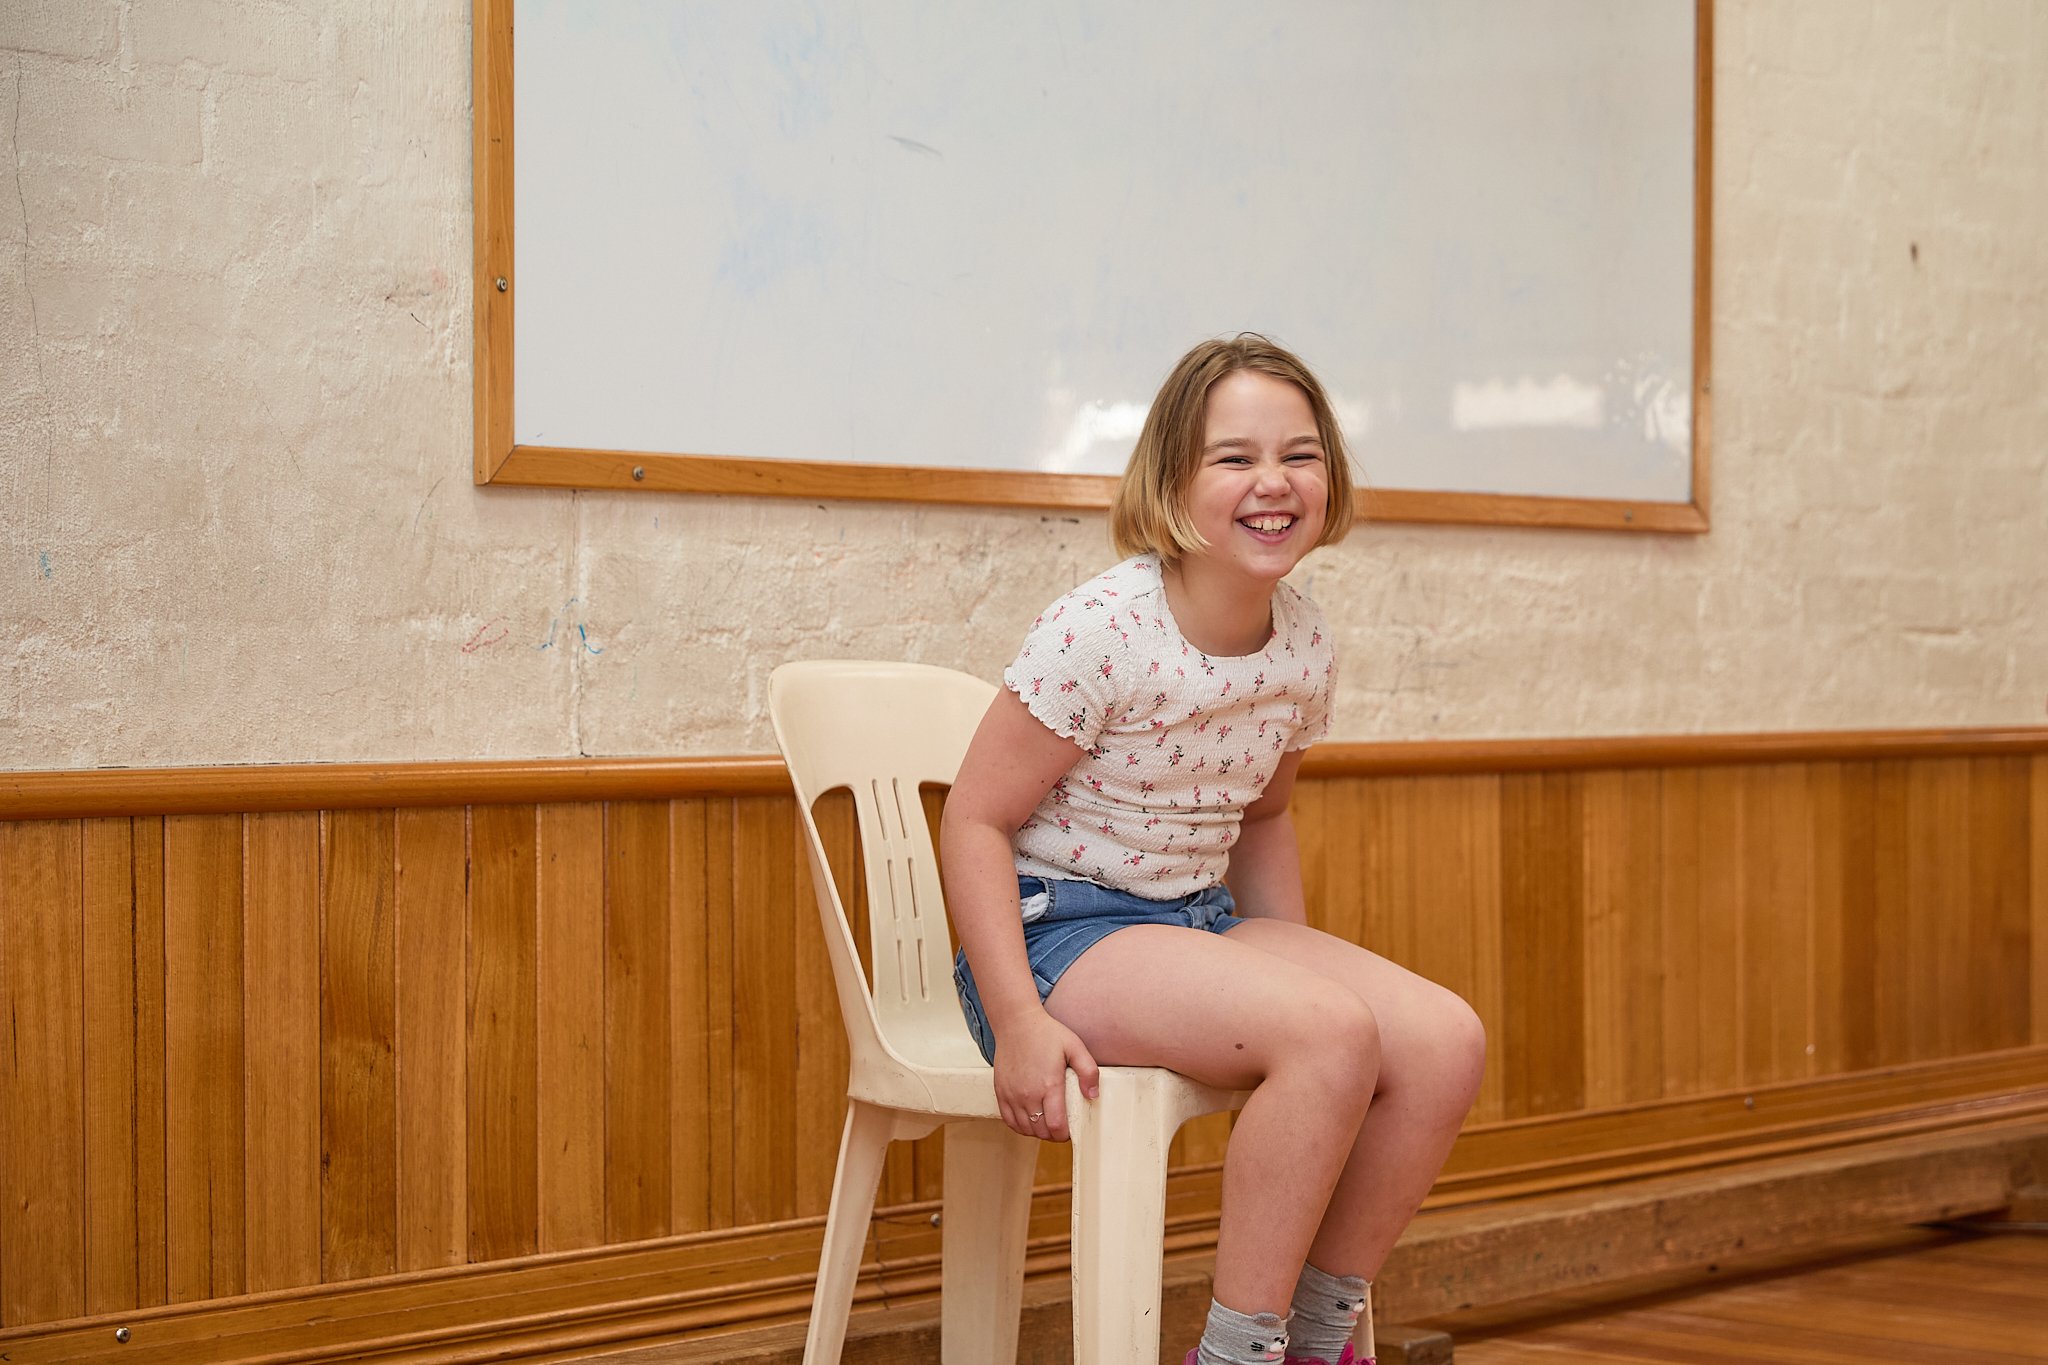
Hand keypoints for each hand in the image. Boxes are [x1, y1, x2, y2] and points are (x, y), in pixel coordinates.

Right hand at [991, 1008, 1099, 1142]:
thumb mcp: (1075, 1047)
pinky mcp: (1001, 1092)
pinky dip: (1020, 1126)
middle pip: (1041, 1131)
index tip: (1070, 1130)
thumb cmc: (1046, 1033)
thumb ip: (1089, 1072)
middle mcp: (1028, 1094)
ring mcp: (1012, 1095)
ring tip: (1046, 1123)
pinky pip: (1009, 1121)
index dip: (1065, 1135)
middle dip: (1053, 1134)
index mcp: (1049, 1085)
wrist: (1016, 1022)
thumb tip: (1093, 1096)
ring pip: (1025, 1129)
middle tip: (1061, 1126)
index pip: (1056, 1126)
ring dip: (1037, 1131)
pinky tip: (1029, 1120)